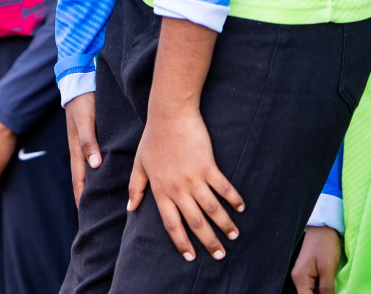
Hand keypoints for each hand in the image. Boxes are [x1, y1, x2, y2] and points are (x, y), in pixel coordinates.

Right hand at [65, 92, 99, 205]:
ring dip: (94, 185)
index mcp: (77, 150)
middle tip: (96, 215)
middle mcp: (81, 150)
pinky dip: (100, 171)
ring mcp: (86, 144)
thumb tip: (94, 166)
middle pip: (84, 179)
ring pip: (91, 170)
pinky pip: (96, 159)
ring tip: (104, 201)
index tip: (86, 215)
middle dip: (87, 197)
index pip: (79, 180)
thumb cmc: (82, 100)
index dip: (81, 197)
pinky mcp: (94, 137)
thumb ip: (88, 141)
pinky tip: (108, 175)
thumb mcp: (84, 120)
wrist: (80, 80)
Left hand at [128, 105, 243, 262]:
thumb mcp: (139, 163)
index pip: (171, 224)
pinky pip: (224, 188)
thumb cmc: (153, 137)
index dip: (181, 242)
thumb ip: (135, 187)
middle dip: (208, 241)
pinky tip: (240, 208)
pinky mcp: (208, 166)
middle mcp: (177, 188)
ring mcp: (193, 178)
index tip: (190, 257)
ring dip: (225, 225)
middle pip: (195, 222)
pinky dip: (234, 200)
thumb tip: (130, 208)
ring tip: (234, 236)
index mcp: (161, 189)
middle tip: (219, 255)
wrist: (170, 114)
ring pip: (212, 209)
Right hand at [291, 226, 342, 292]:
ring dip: (322, 293)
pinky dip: (322, 290)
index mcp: (300, 278)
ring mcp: (303, 275)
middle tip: (335, 292)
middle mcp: (298, 278)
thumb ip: (326, 288)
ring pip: (311, 292)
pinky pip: (314, 287)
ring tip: (334, 290)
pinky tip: (331, 288)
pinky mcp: (308, 272)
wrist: (323, 228)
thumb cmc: (325, 244)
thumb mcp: (327, 268)